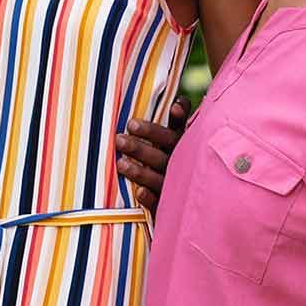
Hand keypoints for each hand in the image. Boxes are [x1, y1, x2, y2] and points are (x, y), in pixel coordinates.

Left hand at [115, 98, 188, 212]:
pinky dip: (150, 198)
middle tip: (119, 138)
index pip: (178, 130)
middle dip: (142, 145)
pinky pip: (160, 203)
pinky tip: (139, 193)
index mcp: (181, 146)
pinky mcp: (168, 206)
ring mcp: (175, 186)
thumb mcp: (173, 142)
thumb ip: (174, 121)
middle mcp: (180, 164)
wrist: (186, 206)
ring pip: (158, 177)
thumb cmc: (171, 164)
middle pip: (163, 153)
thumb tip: (175, 99)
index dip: (179, 118)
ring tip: (120, 164)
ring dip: (140, 171)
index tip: (174, 107)